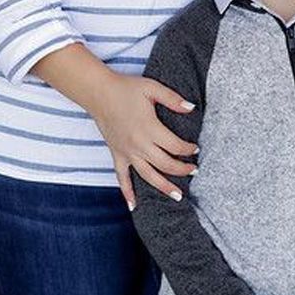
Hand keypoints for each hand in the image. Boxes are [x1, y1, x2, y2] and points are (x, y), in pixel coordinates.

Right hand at [92, 73, 197, 208]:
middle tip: (194, 170)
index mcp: (150, 128)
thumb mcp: (152, 88)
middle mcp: (139, 144)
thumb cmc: (127, 88)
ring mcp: (126, 152)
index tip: (196, 148)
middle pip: (165, 164)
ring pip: (148, 176)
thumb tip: (192, 108)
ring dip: (163, 187)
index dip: (188, 149)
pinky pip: (121, 178)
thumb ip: (173, 99)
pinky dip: (127, 193)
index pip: (174, 146)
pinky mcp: (116, 154)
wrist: (99, 93)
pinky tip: (134, 206)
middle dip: (182, 169)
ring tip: (178, 196)